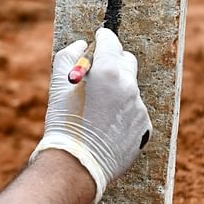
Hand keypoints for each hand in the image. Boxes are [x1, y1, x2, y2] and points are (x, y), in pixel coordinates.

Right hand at [31, 28, 151, 203]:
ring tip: (97, 109)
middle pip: (126, 61)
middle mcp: (129, 86)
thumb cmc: (64, 123)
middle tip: (99, 70)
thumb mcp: (59, 86)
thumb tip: (81, 45)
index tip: (99, 37)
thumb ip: (68, 57)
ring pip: (129, 89)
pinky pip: (134, 111)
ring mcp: (139, 108)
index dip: (103, 38)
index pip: (111, 42)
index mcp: (108, 72)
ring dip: (117, 90)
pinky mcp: (145, 127)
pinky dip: (123, 113)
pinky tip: (106, 126)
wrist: (78, 165)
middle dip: (113, 61)